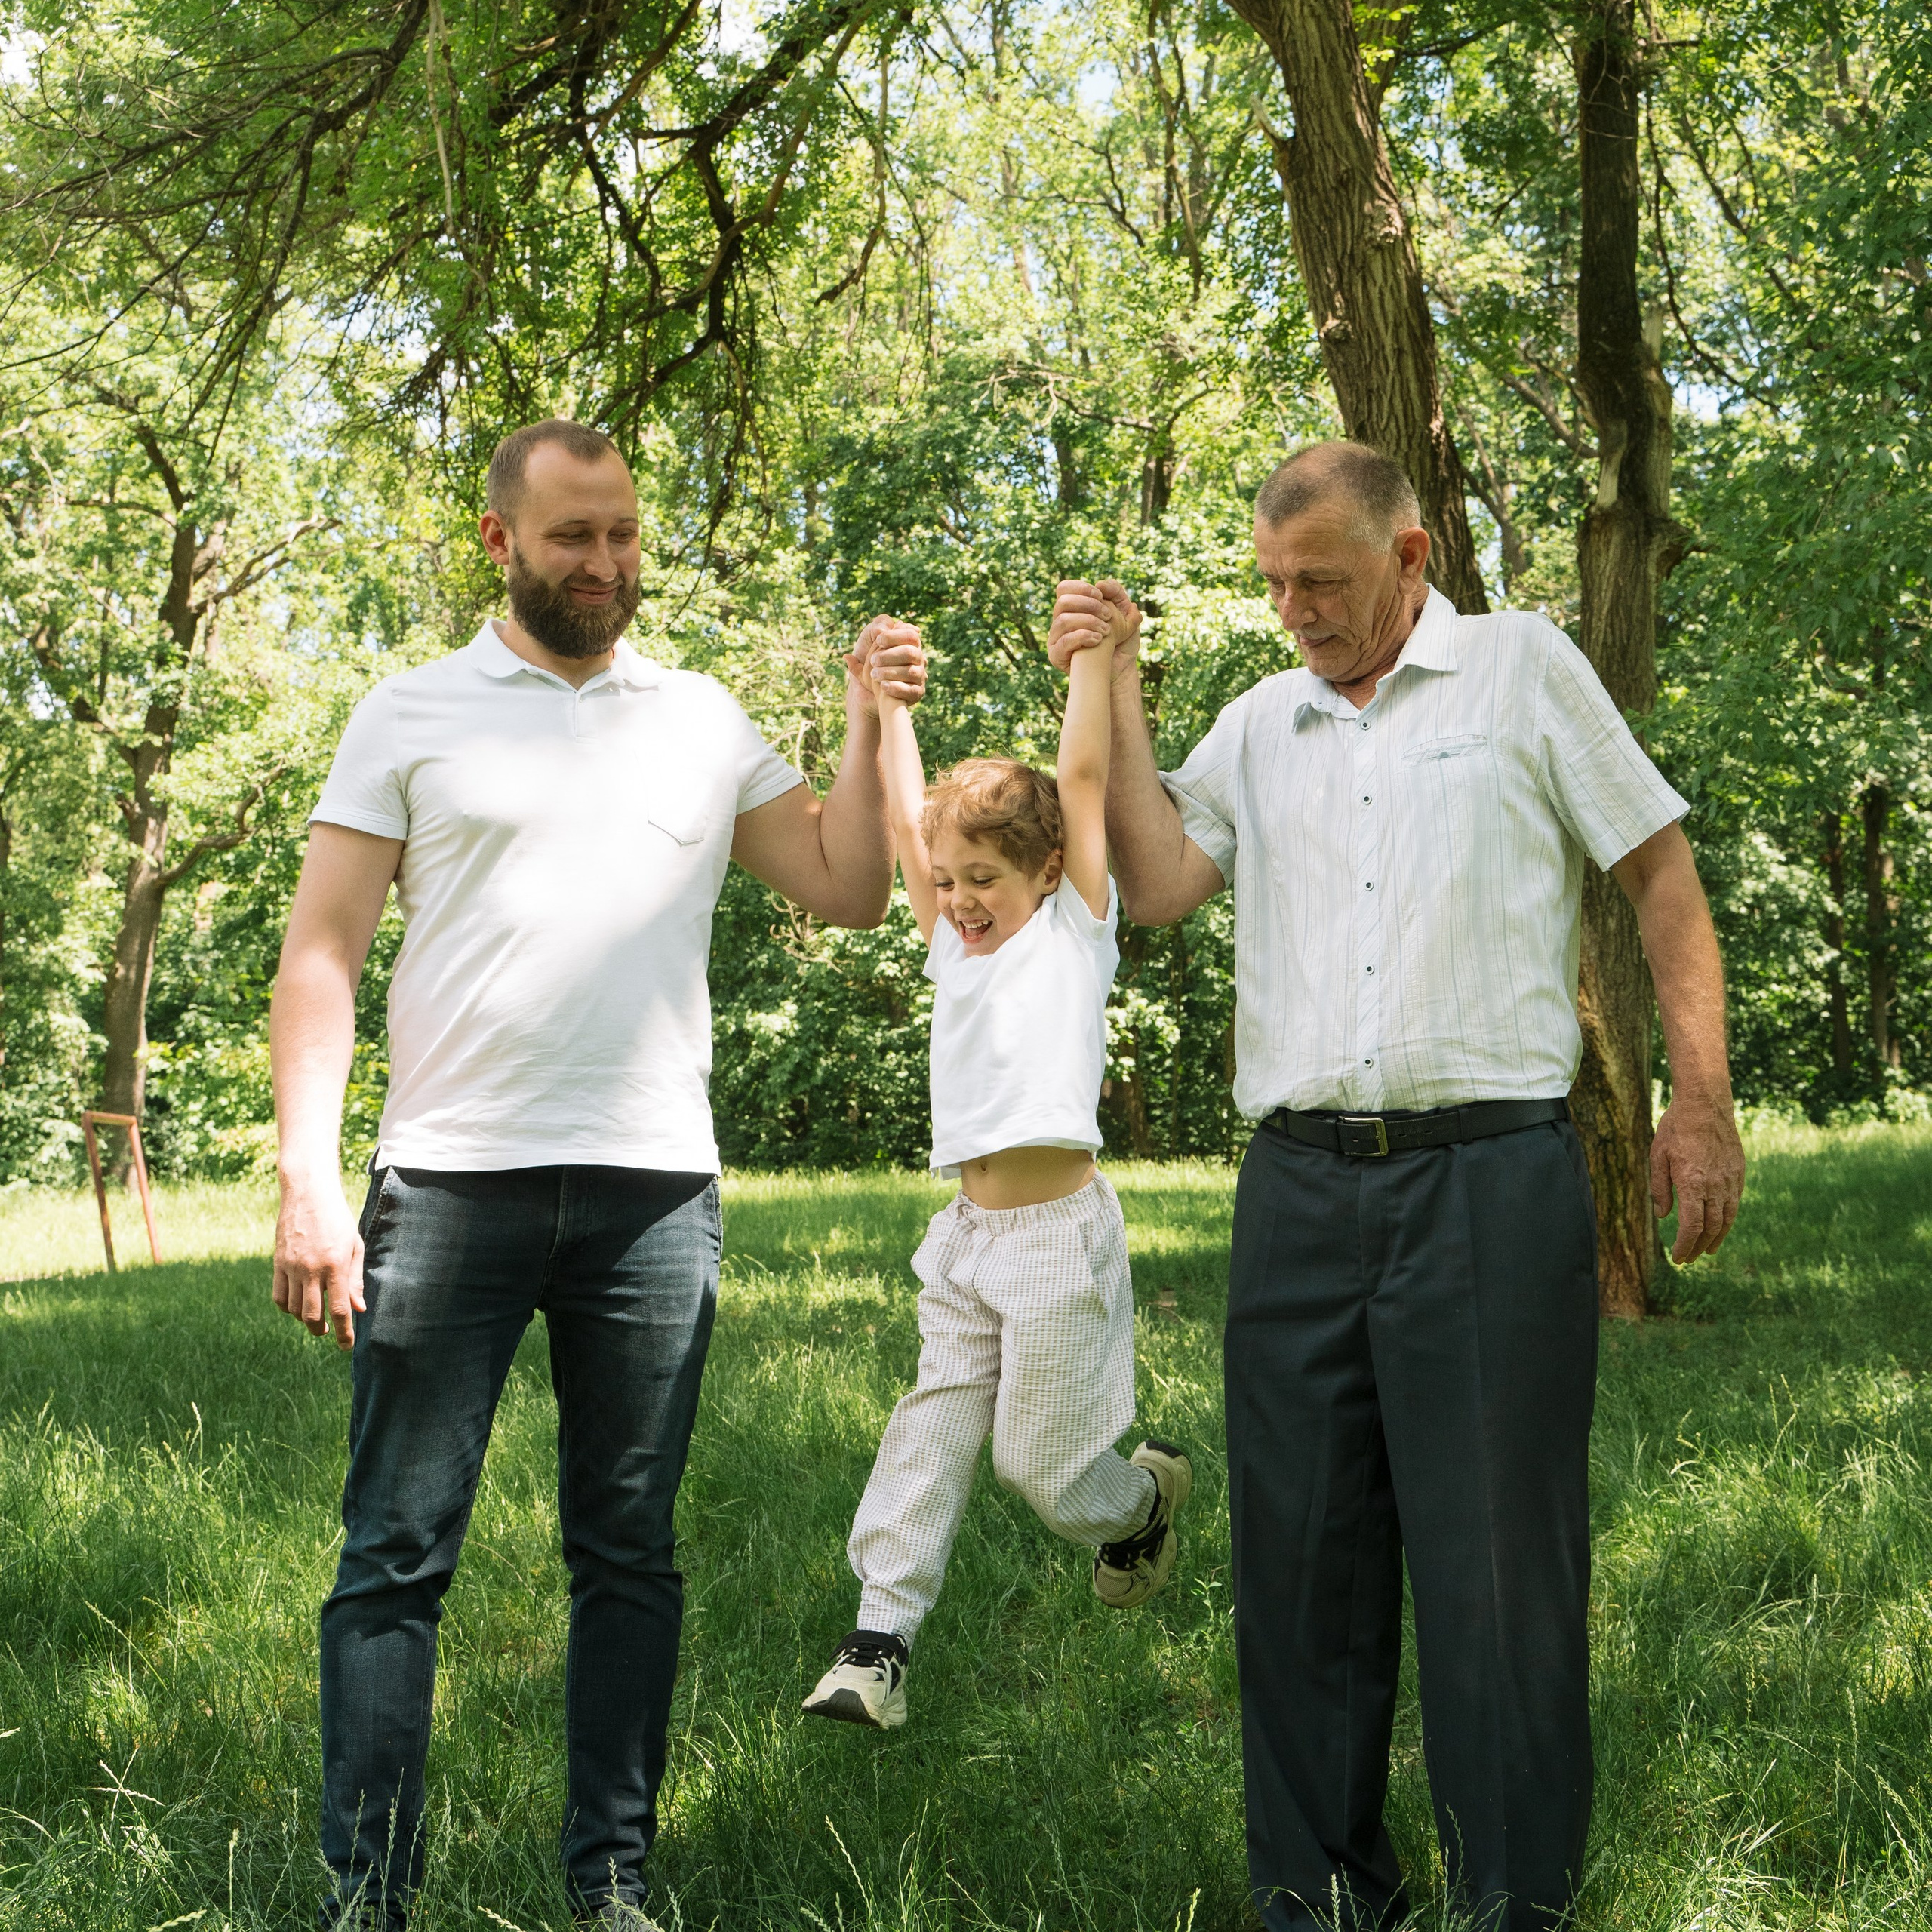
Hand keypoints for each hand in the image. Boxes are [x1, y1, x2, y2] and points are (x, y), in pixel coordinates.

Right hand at [272, 1174, 366, 1349]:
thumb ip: (355, 1279)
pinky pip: (279, 1297)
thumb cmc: (338, 1219)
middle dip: (322, 1330)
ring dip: (305, 1319)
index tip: (347, 1346)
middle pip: (312, 1315)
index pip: (340, 1309)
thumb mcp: (354, 1246)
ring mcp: (291, 1268)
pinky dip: (288, 1308)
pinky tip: (297, 1306)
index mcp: (336, 1265)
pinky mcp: (277, 1264)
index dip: (344, 1332)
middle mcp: (311, 1270)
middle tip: (328, 1332)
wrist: (308, 1195)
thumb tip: (359, 1309)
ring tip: (316, 1318)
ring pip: (294, 1309)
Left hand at [846, 616, 925, 713]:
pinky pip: (911, 690)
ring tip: (874, 674)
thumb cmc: (870, 663)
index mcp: (910, 644)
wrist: (867, 691)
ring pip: (911, 672)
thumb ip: (875, 628)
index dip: (893, 636)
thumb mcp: (868, 641)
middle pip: (910, 652)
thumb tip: (881, 630)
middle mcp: (918, 659)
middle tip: (873, 661)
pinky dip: (896, 687)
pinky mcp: (917, 693)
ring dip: (890, 672)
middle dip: (889, 655)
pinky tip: (883, 686)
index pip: (910, 635)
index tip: (878, 640)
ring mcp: (919, 676)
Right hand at [1048, 579, 1141, 675]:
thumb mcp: (1125, 614)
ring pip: (1062, 620)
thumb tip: (1101, 584)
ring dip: (1088, 621)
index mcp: (1072, 609)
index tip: (1100, 595)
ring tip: (1107, 630)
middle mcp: (1061, 622)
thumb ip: (1117, 594)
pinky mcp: (1056, 655)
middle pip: (1062, 602)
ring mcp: (1056, 638)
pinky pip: (1063, 641)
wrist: (1122, 669)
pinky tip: (1098, 640)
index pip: (1064, 588)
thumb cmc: (1121, 641)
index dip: (1080, 587)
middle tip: (1108, 615)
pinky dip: (1082, 637)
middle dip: (1087, 605)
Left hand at [1650, 1097, 1743, 1262]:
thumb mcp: (1658, 1157)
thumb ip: (1660, 1188)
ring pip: (1727, 1219)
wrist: (1706, 1105)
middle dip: (1699, 1247)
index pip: (1692, 1227)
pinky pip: (1735, 1203)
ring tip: (1708, 1250)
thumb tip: (1663, 1216)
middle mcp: (1715, 1186)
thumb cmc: (1676, 1129)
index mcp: (1693, 1184)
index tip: (1678, 1258)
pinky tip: (1720, 1225)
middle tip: (1689, 1258)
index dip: (1685, 1246)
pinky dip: (1727, 1220)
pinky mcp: (1738, 1173)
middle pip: (1710, 1228)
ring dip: (1716, 1238)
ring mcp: (1730, 1180)